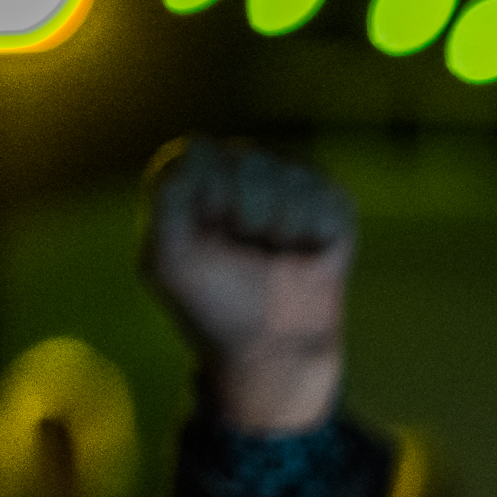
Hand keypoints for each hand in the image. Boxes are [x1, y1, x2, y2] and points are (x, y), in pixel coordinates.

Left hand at [141, 136, 353, 435]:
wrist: (276, 348)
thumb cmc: (217, 306)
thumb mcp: (168, 259)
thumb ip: (167, 199)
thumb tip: (200, 148)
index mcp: (192, 181)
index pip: (201, 152)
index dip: (211, 195)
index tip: (213, 233)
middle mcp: (238, 173)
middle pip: (250, 159)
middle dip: (252, 213)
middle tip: (250, 249)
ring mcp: (287, 185)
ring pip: (292, 173)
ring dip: (286, 226)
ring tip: (278, 254)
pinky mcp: (329, 204)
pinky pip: (328, 195)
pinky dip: (318, 229)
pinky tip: (307, 253)